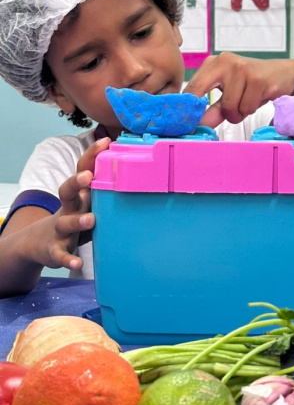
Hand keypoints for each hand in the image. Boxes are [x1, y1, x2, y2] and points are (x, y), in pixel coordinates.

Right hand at [42, 137, 109, 270]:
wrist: (39, 243)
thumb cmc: (75, 218)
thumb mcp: (88, 203)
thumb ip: (106, 191)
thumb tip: (143, 175)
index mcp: (79, 195)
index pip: (82, 170)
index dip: (92, 156)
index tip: (105, 142)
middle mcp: (68, 209)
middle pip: (66, 190)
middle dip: (76, 181)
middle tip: (88, 176)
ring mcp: (59, 229)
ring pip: (65, 222)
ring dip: (78, 220)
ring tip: (91, 219)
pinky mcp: (55, 250)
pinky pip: (61, 254)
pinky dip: (68, 259)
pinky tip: (78, 263)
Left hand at [185, 54, 293, 127]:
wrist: (285, 73)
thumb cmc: (254, 85)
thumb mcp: (231, 95)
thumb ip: (214, 109)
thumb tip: (200, 125)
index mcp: (213, 63)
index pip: (191, 88)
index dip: (188, 108)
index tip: (186, 124)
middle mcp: (224, 61)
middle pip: (200, 94)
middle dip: (208, 112)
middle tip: (215, 120)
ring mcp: (240, 68)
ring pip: (228, 107)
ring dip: (239, 113)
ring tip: (248, 102)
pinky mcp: (257, 78)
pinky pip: (246, 107)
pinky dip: (251, 110)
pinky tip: (258, 99)